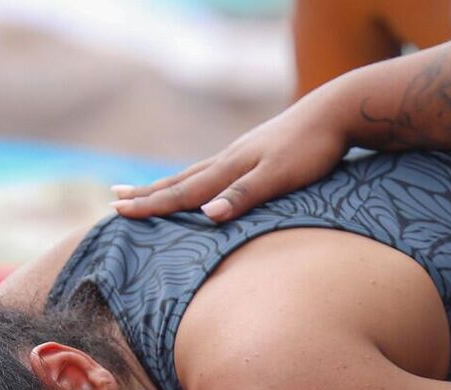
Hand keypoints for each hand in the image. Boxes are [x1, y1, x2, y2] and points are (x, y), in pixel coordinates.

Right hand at [111, 95, 349, 221]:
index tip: (117, 212)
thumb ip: (244, 196)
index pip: (181, 192)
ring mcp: (239, 155)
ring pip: (191, 174)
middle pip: (178, 181)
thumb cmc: (312, 148)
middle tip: (114, 201)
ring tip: (141, 190)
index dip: (150, 205)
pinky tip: (196, 181)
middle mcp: (227, 160)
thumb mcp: (280, 176)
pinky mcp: (253, 153)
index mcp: (229, 168)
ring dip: (164, 185)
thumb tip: (206, 215)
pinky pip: (210, 171)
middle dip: (145, 194)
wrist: (336, 112)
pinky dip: (191, 180)